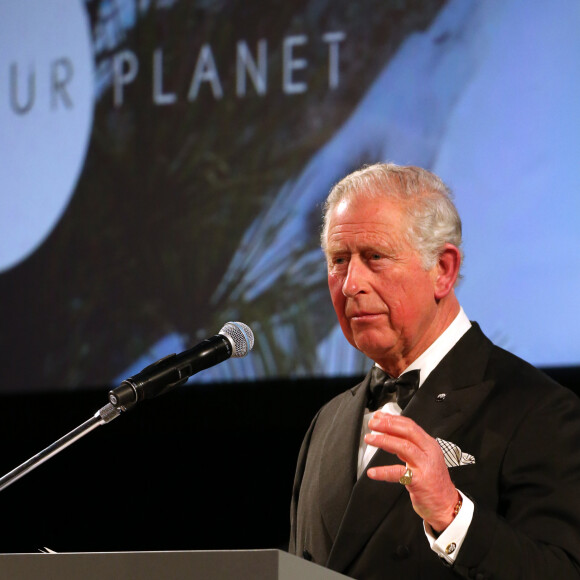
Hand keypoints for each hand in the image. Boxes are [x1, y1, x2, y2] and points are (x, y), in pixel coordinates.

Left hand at [365, 412, 458, 531]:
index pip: (410, 425)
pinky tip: (373, 472)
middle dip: (388, 425)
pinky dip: (384, 472)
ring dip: (384, 441)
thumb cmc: (433, 482)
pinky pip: (399, 473)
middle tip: (373, 424)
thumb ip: (407, 445)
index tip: (378, 417)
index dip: (393, 419)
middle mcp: (429, 452)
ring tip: (370, 439)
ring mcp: (425, 466)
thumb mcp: (423, 458)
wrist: (447, 506)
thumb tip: (388, 432)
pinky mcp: (420, 482)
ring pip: (404, 447)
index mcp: (429, 444)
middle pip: (408, 432)